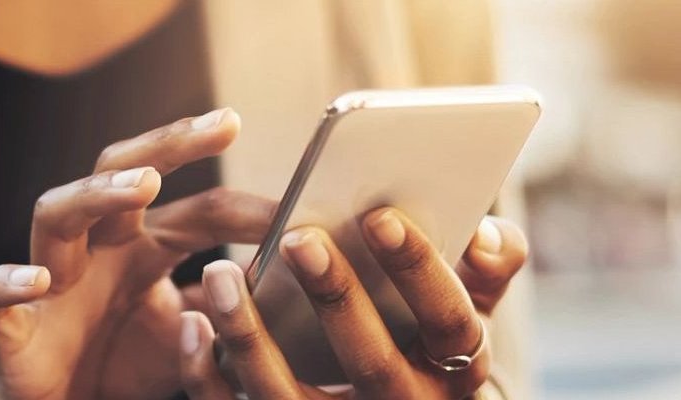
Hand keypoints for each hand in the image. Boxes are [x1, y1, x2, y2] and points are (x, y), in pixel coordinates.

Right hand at [0, 109, 278, 398]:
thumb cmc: (121, 367)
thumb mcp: (192, 340)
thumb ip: (231, 311)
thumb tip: (298, 286)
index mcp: (143, 247)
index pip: (200, 210)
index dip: (250, 208)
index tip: (303, 207)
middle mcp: (96, 247)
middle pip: (122, 172)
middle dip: (170, 144)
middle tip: (223, 124)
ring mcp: (47, 277)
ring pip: (57, 212)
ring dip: (98, 193)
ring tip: (142, 186)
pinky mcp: (5, 322)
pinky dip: (8, 280)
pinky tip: (39, 278)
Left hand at [180, 209, 529, 398]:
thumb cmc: (427, 353)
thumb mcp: (467, 319)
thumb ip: (488, 270)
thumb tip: (488, 231)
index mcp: (457, 371)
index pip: (450, 322)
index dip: (419, 270)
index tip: (380, 214)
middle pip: (372, 362)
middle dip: (336, 298)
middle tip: (298, 236)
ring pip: (288, 398)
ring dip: (250, 335)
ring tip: (219, 272)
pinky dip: (208, 376)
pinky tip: (192, 324)